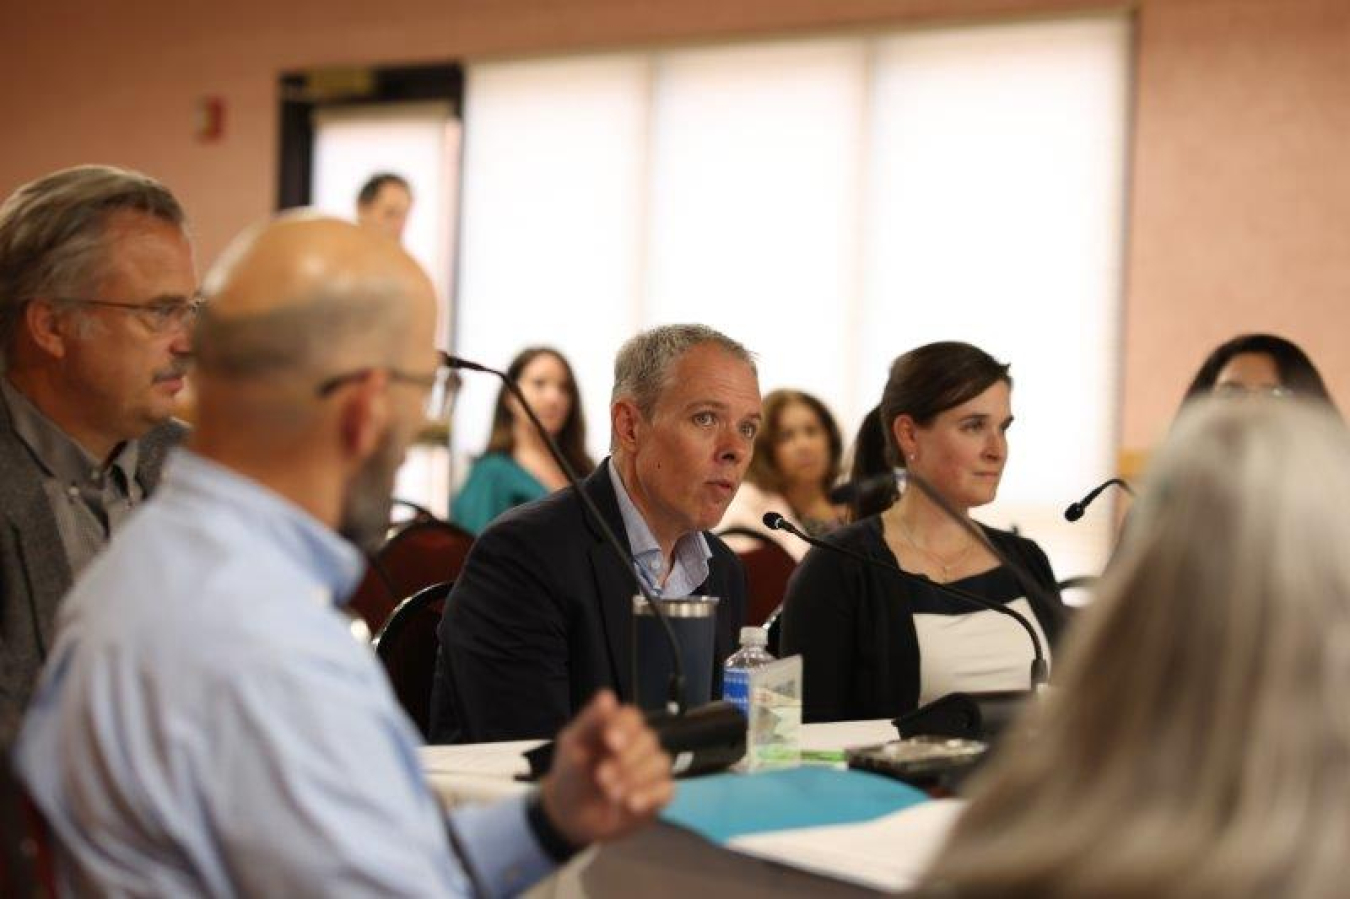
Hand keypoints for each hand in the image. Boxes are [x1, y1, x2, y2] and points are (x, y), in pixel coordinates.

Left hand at [538, 690, 672, 847]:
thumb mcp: (572, 745)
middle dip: (626, 759)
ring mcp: (650, 770)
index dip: (625, 726)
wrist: (570, 817)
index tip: (610, 741)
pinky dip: (650, 795)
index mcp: (618, 728)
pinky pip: (667, 789)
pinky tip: (631, 804)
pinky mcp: (658, 795)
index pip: (632, 716)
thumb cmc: (571, 774)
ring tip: (611, 793)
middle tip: (602, 776)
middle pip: (649, 739)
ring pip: (661, 762)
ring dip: (636, 778)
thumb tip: (607, 696)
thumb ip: (590, 721)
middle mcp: (638, 745)